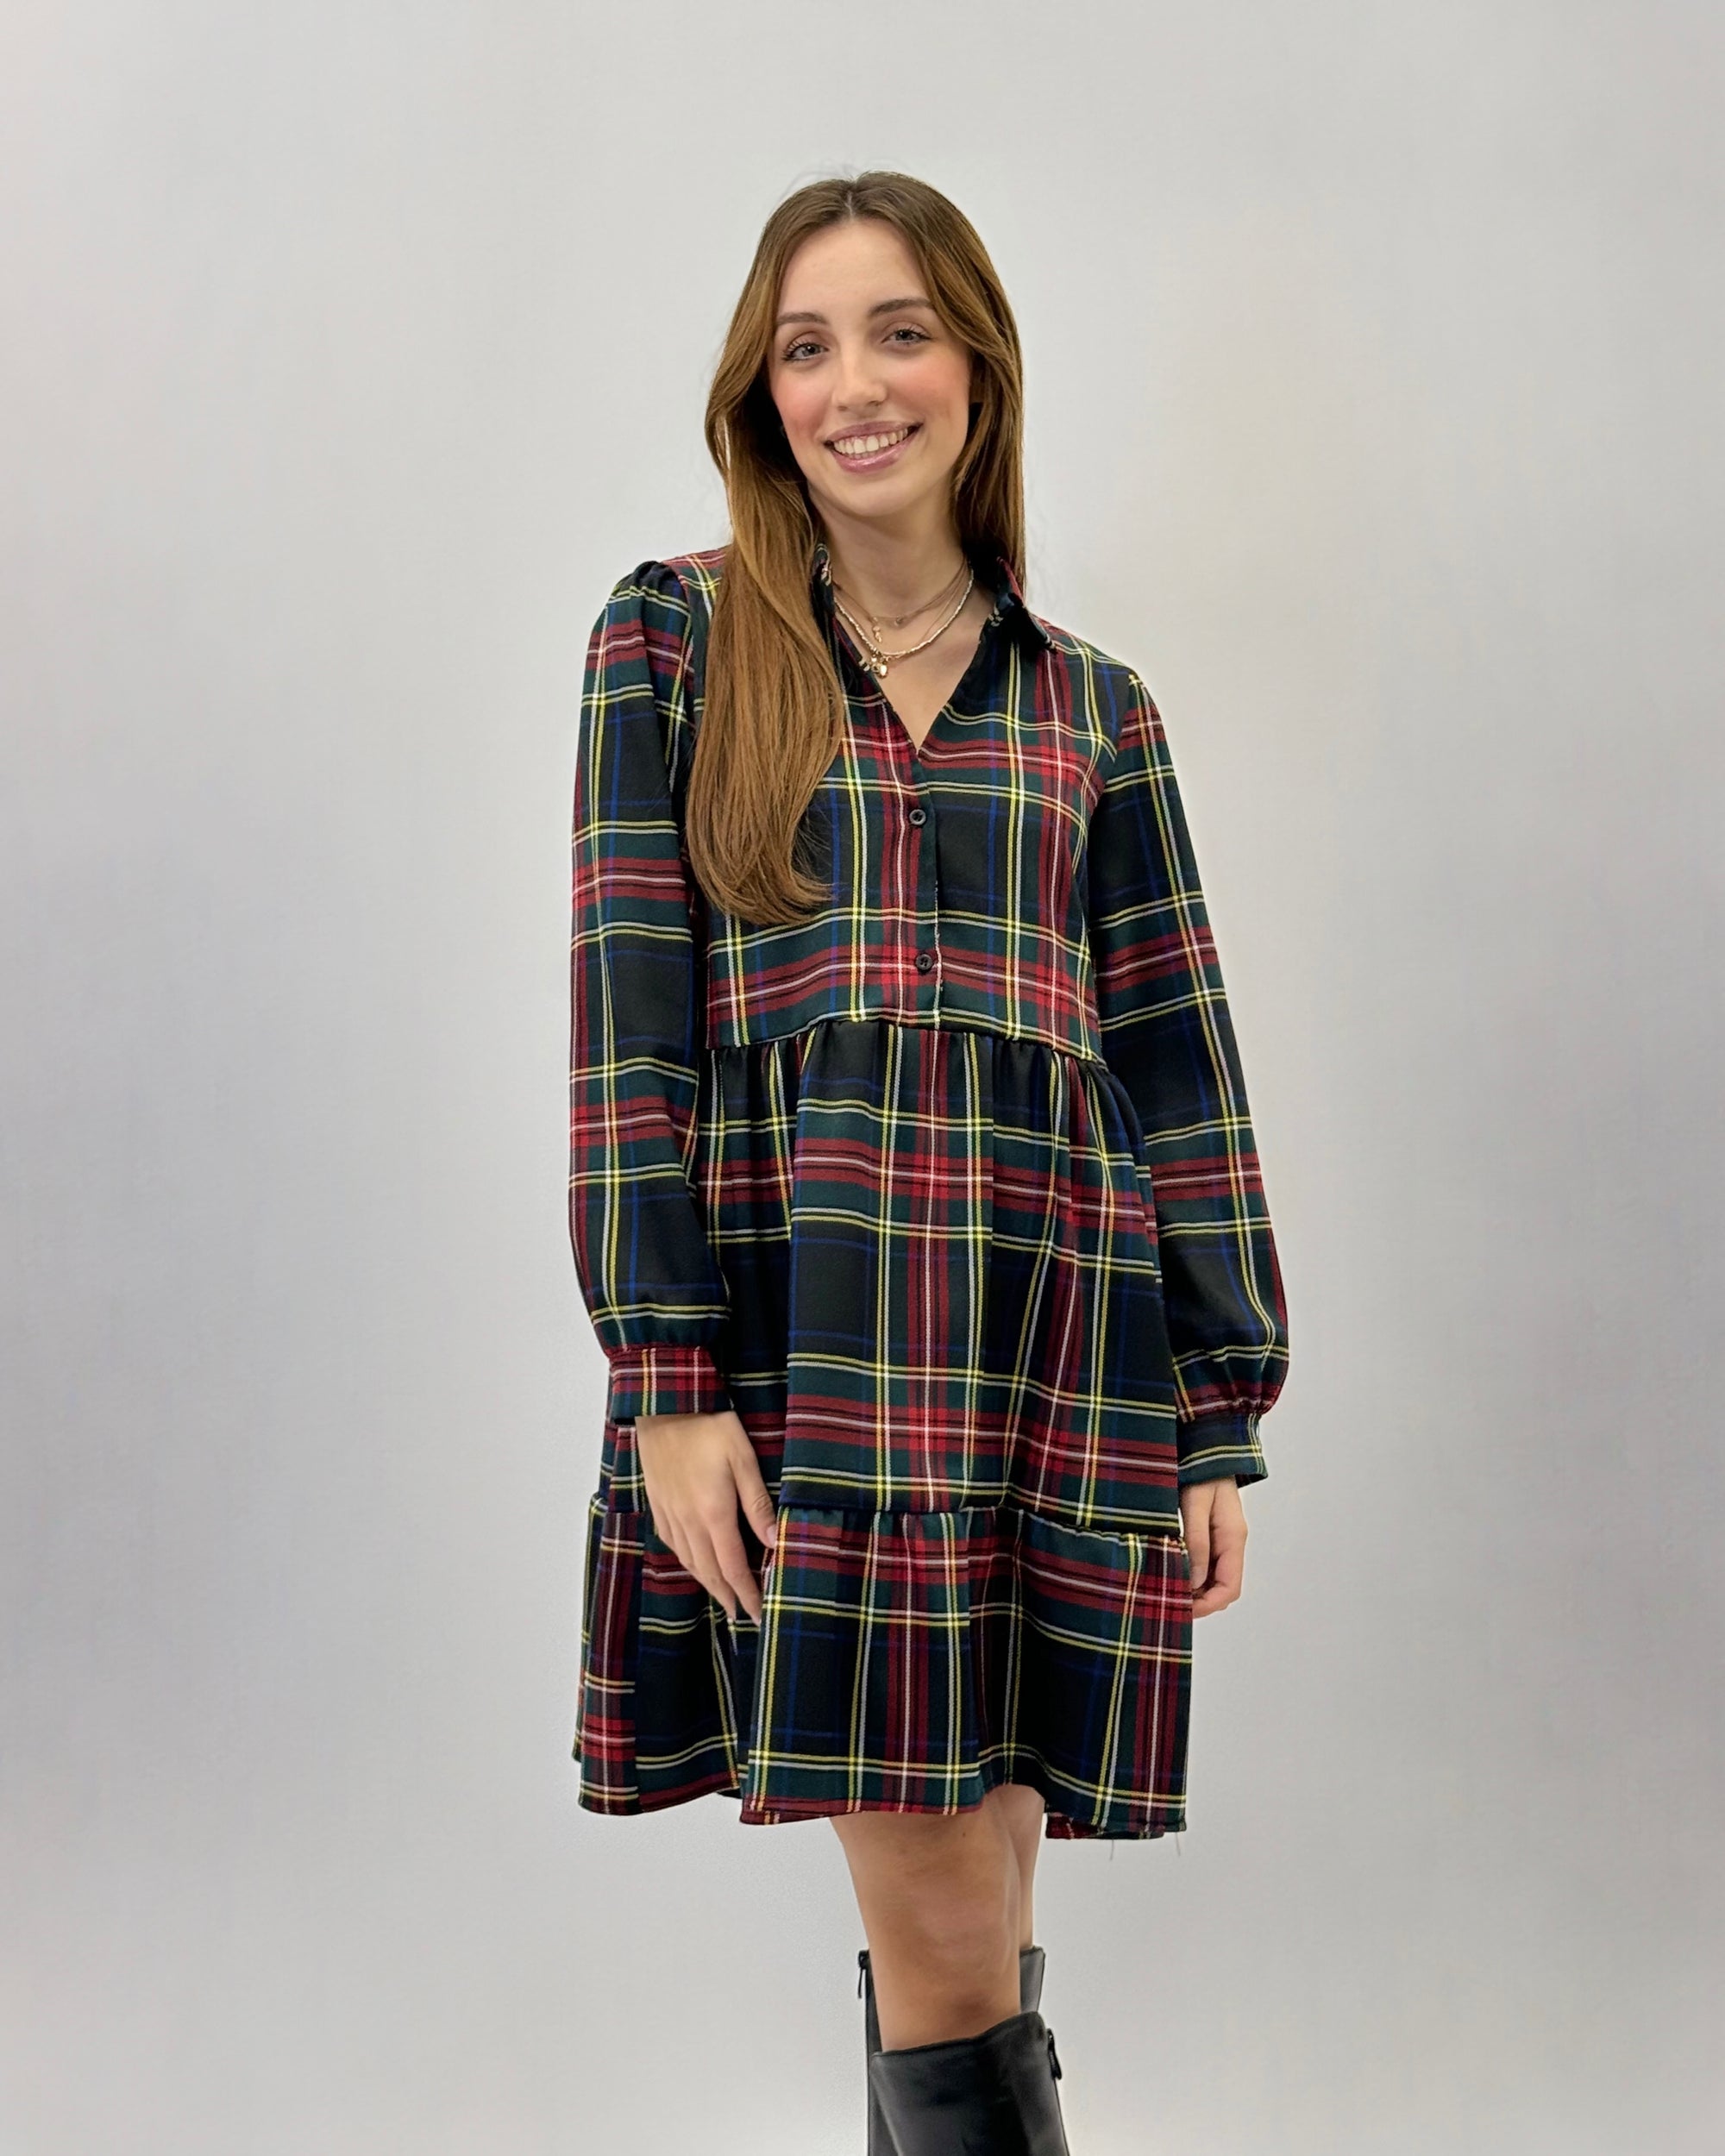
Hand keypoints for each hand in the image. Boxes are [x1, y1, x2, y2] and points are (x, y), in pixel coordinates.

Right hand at [632, 1408, 777, 1622]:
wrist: (665, 1404)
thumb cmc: (709, 1425)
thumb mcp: (743, 1458)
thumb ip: (758, 1503)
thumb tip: (774, 1541)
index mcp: (713, 1513)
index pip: (733, 1568)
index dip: (747, 1594)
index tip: (758, 1612)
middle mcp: (688, 1521)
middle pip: (710, 1572)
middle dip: (728, 1597)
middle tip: (742, 1614)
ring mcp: (670, 1514)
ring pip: (690, 1561)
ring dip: (708, 1583)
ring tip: (723, 1596)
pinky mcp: (658, 1504)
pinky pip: (673, 1545)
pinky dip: (688, 1562)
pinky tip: (695, 1563)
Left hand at [1178, 1475, 1245, 1617]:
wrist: (1205, 1445)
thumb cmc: (1200, 1469)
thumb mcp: (1194, 1503)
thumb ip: (1196, 1542)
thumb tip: (1194, 1581)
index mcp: (1233, 1537)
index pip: (1230, 1588)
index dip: (1208, 1605)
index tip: (1182, 1608)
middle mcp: (1231, 1542)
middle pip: (1223, 1587)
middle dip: (1200, 1601)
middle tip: (1169, 1601)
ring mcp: (1222, 1538)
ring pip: (1214, 1578)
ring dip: (1195, 1589)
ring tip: (1167, 1588)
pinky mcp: (1211, 1532)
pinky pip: (1206, 1563)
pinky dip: (1192, 1573)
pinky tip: (1172, 1570)